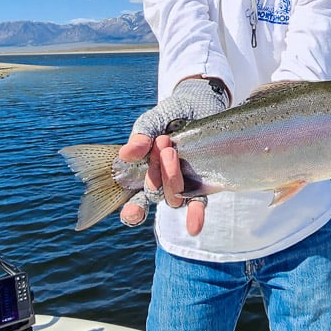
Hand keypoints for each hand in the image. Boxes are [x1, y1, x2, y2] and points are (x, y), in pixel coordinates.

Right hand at [118, 77, 227, 231]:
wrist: (200, 103)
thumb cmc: (171, 114)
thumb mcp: (152, 121)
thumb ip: (141, 135)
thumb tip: (126, 153)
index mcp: (145, 173)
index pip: (134, 199)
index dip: (131, 211)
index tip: (131, 212)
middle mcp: (162, 184)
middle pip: (154, 194)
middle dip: (156, 172)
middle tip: (162, 143)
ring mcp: (183, 184)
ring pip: (174, 198)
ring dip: (171, 180)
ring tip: (172, 151)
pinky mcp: (203, 182)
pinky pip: (198, 202)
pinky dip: (195, 214)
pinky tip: (194, 227)